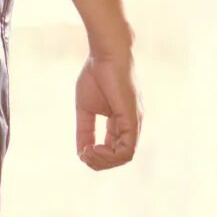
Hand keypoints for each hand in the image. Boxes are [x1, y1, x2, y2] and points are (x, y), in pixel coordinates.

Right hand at [75, 51, 139, 170]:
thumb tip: (82, 150)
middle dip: (99, 162)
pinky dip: (109, 154)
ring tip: (88, 152)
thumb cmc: (96, 74)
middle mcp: (131, 124)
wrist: (106, 54)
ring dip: (103, 160)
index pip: (115, 149)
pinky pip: (127, 148)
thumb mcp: (86, 108)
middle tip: (84, 153)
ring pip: (125, 156)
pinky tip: (93, 147)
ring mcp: (134, 122)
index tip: (82, 150)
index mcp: (121, 121)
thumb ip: (85, 129)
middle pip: (121, 157)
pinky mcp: (133, 119)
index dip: (97, 155)